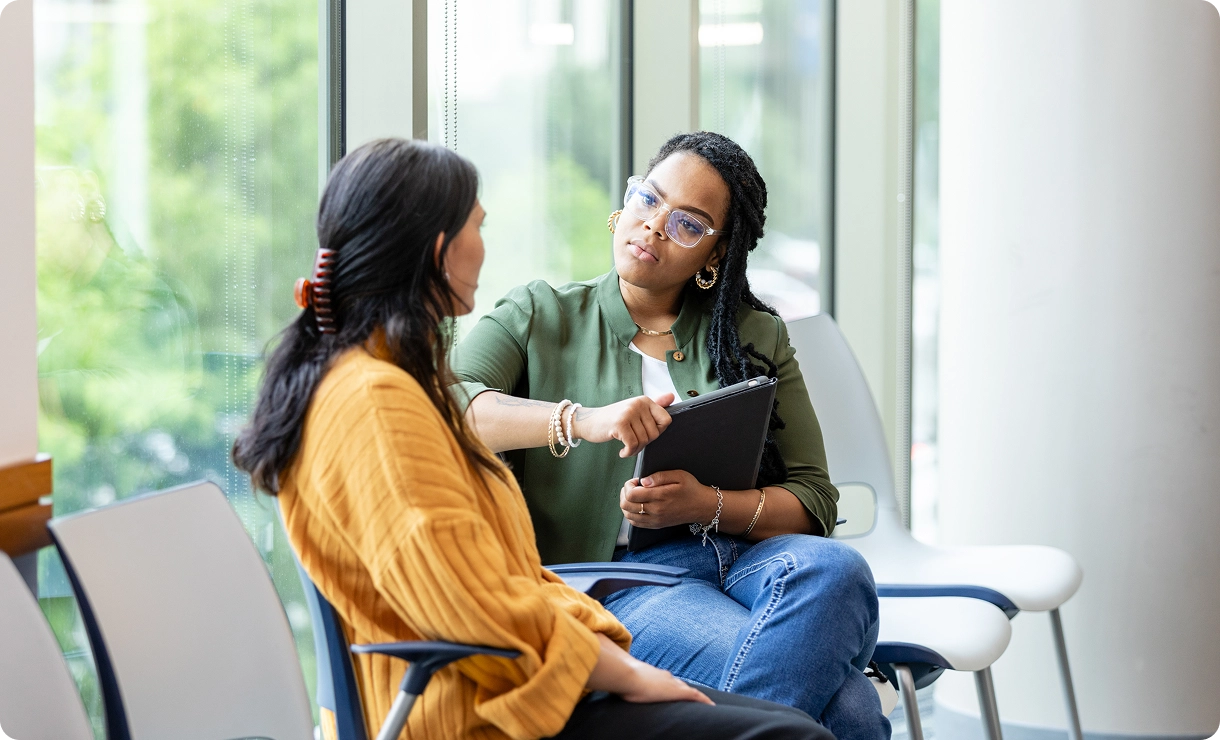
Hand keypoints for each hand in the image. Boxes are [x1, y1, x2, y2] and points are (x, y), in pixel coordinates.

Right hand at [571, 394, 674, 457]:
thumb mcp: (634, 411)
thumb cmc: (613, 419)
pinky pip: (633, 445)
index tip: (644, 433)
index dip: (657, 432)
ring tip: (626, 446)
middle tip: (631, 442)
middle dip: (644, 443)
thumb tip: (672, 396)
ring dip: (635, 449)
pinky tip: (622, 451)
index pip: (666, 420)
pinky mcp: (620, 424)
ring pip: (644, 441)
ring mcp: (629, 413)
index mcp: (645, 400)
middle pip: (655, 434)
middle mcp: (638, 404)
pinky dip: (628, 453)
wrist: (588, 422)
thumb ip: (654, 405)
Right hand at [586, 633, 712, 704]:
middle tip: (691, 696)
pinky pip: (696, 696)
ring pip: (688, 689)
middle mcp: (664, 676)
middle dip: (683, 688)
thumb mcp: (620, 680)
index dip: (670, 684)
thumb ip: (617, 680)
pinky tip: (712, 706)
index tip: (673, 687)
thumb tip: (604, 680)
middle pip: (678, 683)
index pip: (665, 679)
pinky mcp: (678, 691)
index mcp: (652, 674)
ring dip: (695, 695)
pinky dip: (704, 701)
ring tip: (704, 703)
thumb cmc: (621, 679)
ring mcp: (672, 683)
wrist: (626, 675)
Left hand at [620, 470, 717, 528]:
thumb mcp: (679, 475)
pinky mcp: (656, 525)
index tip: (635, 481)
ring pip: (628, 516)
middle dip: (624, 493)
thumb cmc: (691, 489)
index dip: (628, 486)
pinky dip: (630, 515)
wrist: (702, 507)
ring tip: (633, 496)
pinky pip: (636, 523)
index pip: (632, 495)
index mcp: (660, 497)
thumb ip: (659, 476)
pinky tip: (636, 506)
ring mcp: (655, 520)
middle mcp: (656, 511)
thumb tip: (643, 481)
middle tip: (631, 487)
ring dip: (626, 504)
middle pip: (626, 506)